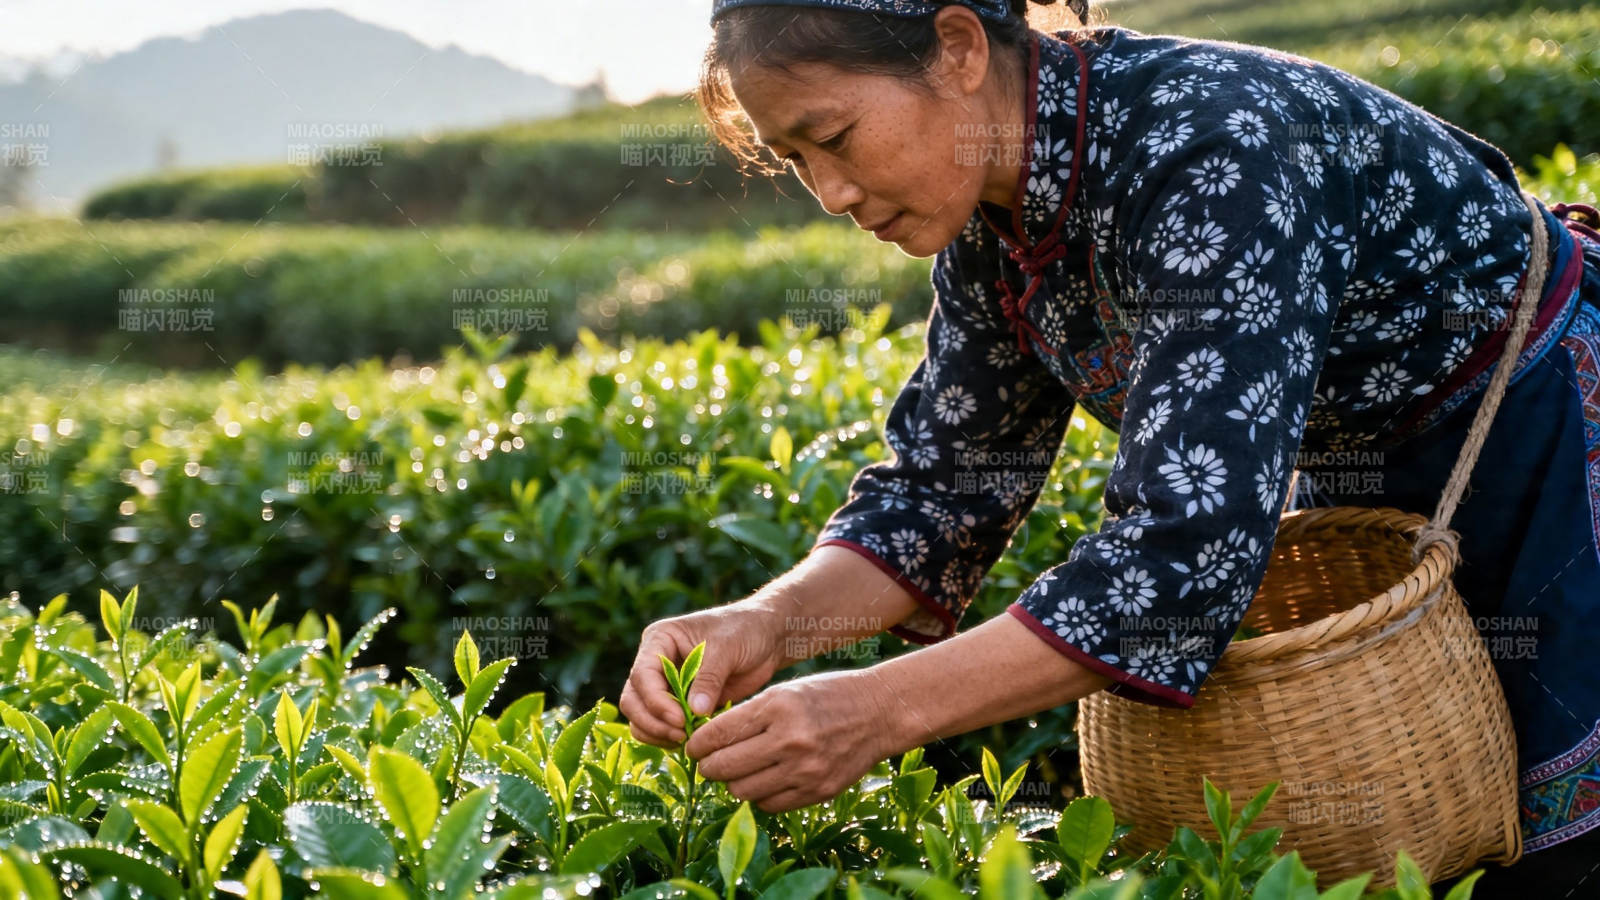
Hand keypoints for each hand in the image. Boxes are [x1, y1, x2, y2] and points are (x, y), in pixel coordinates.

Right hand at [619, 601, 783, 747]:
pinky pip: (661, 727)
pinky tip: (690, 743)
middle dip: (652, 722)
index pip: (642, 675)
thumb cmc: (745, 630)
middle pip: (633, 700)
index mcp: (659, 640)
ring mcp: (665, 685)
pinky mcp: (680, 704)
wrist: (766, 637)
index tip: (680, 719)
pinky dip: (668, 739)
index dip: (656, 701)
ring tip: (686, 741)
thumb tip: (694, 711)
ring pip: (641, 717)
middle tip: (681, 736)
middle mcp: (655, 663)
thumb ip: (709, 678)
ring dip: (657, 734)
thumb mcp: (727, 647)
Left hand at [684, 668, 897, 812]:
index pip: (719, 734)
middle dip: (708, 768)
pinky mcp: (818, 791)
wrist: (879, 712)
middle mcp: (790, 740)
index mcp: (778, 707)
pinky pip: (770, 805)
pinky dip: (760, 796)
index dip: (698, 744)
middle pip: (725, 768)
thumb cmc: (827, 695)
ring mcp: (806, 770)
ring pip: (743, 792)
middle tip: (707, 764)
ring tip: (736, 773)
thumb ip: (749, 715)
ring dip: (732, 784)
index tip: (693, 747)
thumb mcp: (785, 691)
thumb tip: (708, 742)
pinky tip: (764, 781)